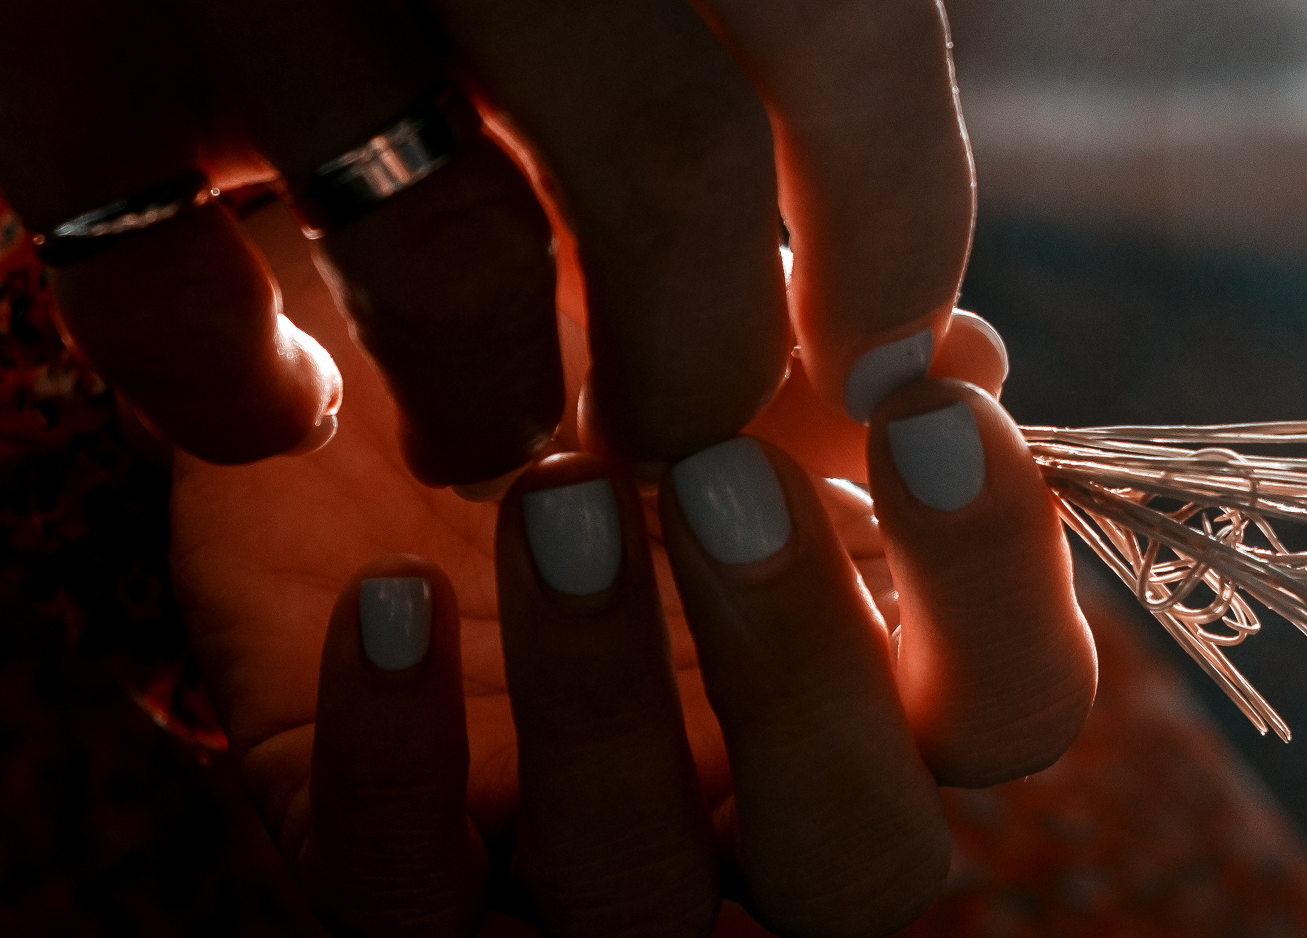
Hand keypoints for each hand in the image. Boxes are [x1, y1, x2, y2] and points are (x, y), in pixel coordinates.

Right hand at [0, 0, 969, 488]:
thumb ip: (779, 58)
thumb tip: (951, 352)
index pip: (839, 27)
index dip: (895, 220)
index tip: (901, 353)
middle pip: (671, 158)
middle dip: (711, 350)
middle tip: (705, 430)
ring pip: (452, 248)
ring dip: (504, 396)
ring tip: (512, 435)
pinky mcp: (31, 42)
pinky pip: (168, 290)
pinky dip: (236, 393)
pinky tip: (286, 402)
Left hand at [174, 205, 1093, 935]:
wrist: (297, 413)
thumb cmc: (548, 359)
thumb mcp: (680, 313)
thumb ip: (821, 344)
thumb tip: (962, 351)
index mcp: (865, 686)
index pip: (1008, 709)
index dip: (994, 583)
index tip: (928, 404)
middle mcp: (744, 811)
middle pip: (864, 866)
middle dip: (809, 674)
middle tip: (725, 474)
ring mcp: (570, 864)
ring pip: (638, 891)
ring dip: (604, 701)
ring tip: (553, 492)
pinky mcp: (388, 879)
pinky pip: (402, 899)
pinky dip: (400, 755)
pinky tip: (390, 594)